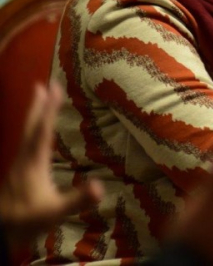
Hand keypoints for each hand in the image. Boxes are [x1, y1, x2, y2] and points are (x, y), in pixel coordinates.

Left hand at [0, 82, 102, 244]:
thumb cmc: (26, 221)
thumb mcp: (54, 212)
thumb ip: (77, 200)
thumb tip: (101, 187)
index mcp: (34, 162)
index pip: (43, 130)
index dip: (50, 108)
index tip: (54, 86)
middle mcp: (24, 159)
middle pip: (31, 127)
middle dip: (38, 106)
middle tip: (41, 84)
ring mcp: (19, 167)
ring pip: (26, 134)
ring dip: (33, 116)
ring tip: (38, 102)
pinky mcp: (17, 175)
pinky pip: (26, 144)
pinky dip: (32, 132)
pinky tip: (35, 137)